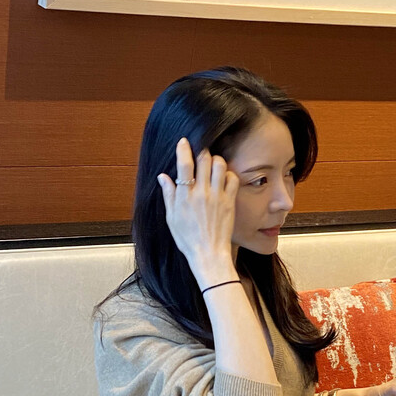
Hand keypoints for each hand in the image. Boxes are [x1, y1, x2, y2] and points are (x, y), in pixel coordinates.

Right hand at [157, 138, 239, 283]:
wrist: (208, 254)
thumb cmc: (188, 239)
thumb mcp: (172, 218)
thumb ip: (168, 195)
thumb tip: (163, 176)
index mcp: (184, 196)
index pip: (184, 165)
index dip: (183, 149)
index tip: (184, 141)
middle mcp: (201, 193)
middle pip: (204, 159)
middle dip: (201, 152)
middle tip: (200, 154)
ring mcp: (217, 196)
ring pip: (220, 164)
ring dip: (215, 160)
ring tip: (212, 165)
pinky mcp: (229, 201)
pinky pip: (233, 178)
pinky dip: (228, 174)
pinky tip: (223, 178)